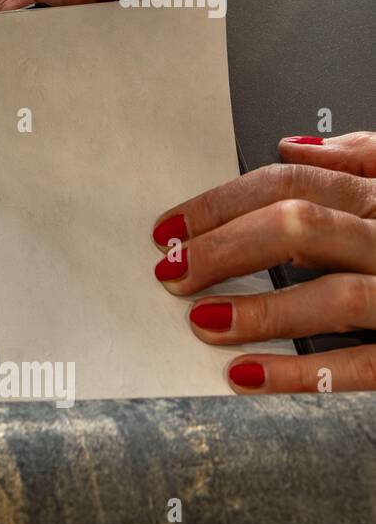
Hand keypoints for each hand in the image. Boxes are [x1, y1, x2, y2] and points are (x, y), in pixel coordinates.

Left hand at [151, 133, 375, 393]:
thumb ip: (364, 160)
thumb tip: (292, 148)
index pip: (293, 183)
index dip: (221, 203)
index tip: (168, 228)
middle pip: (302, 227)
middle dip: (224, 249)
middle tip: (170, 272)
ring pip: (336, 296)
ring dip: (259, 310)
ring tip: (203, 322)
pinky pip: (369, 365)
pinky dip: (303, 372)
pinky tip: (245, 375)